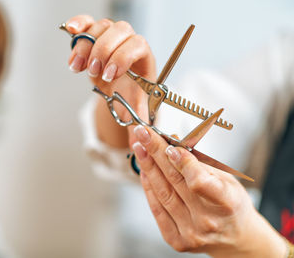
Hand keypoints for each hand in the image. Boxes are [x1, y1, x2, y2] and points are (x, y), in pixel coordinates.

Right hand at [64, 15, 156, 147]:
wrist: (121, 84)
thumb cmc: (130, 93)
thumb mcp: (135, 107)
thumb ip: (138, 122)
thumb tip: (139, 141)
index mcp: (143, 56)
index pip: (137, 45)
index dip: (122, 58)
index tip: (109, 76)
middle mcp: (129, 40)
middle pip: (118, 31)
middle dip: (103, 52)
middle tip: (93, 73)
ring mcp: (111, 35)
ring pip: (100, 27)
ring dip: (85, 46)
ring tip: (77, 67)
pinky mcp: (95, 33)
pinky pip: (87, 22)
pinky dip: (78, 24)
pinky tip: (69, 30)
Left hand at [132, 125, 286, 257]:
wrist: (236, 239)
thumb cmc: (231, 204)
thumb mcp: (228, 180)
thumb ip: (200, 164)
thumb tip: (173, 142)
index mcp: (226, 203)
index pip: (199, 181)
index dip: (182, 162)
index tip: (168, 144)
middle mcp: (207, 220)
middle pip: (175, 182)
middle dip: (156, 153)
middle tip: (143, 133)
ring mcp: (190, 233)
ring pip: (162, 194)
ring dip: (148, 167)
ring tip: (139, 147)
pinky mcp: (177, 240)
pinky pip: (157, 209)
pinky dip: (148, 188)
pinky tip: (144, 171)